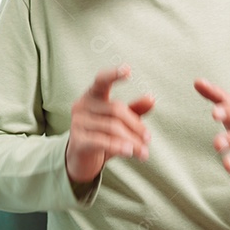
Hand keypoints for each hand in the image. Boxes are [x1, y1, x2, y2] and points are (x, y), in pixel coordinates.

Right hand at [66, 65, 154, 183]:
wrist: (80, 160)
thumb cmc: (101, 136)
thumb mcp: (119, 122)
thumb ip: (134, 110)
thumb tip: (151, 98)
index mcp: (92, 95)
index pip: (101, 81)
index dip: (113, 75)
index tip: (127, 70)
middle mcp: (82, 105)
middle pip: (116, 110)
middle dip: (136, 126)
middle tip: (148, 140)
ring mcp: (77, 122)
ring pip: (112, 127)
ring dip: (132, 141)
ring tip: (144, 153)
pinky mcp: (77, 140)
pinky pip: (102, 141)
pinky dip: (118, 147)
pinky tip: (129, 152)